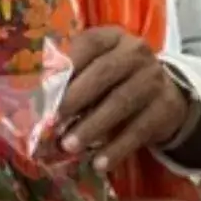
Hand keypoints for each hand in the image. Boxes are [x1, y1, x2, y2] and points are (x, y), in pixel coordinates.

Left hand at [58, 26, 189, 170]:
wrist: (162, 94)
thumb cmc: (115, 80)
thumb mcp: (96, 67)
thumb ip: (72, 75)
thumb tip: (36, 98)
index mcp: (113, 37)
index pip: (89, 43)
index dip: (67, 64)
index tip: (45, 88)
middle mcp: (136, 52)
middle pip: (104, 72)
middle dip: (75, 98)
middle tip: (52, 121)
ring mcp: (153, 78)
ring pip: (121, 102)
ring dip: (92, 126)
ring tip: (69, 146)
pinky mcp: (165, 106)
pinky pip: (138, 129)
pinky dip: (116, 148)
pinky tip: (99, 163)